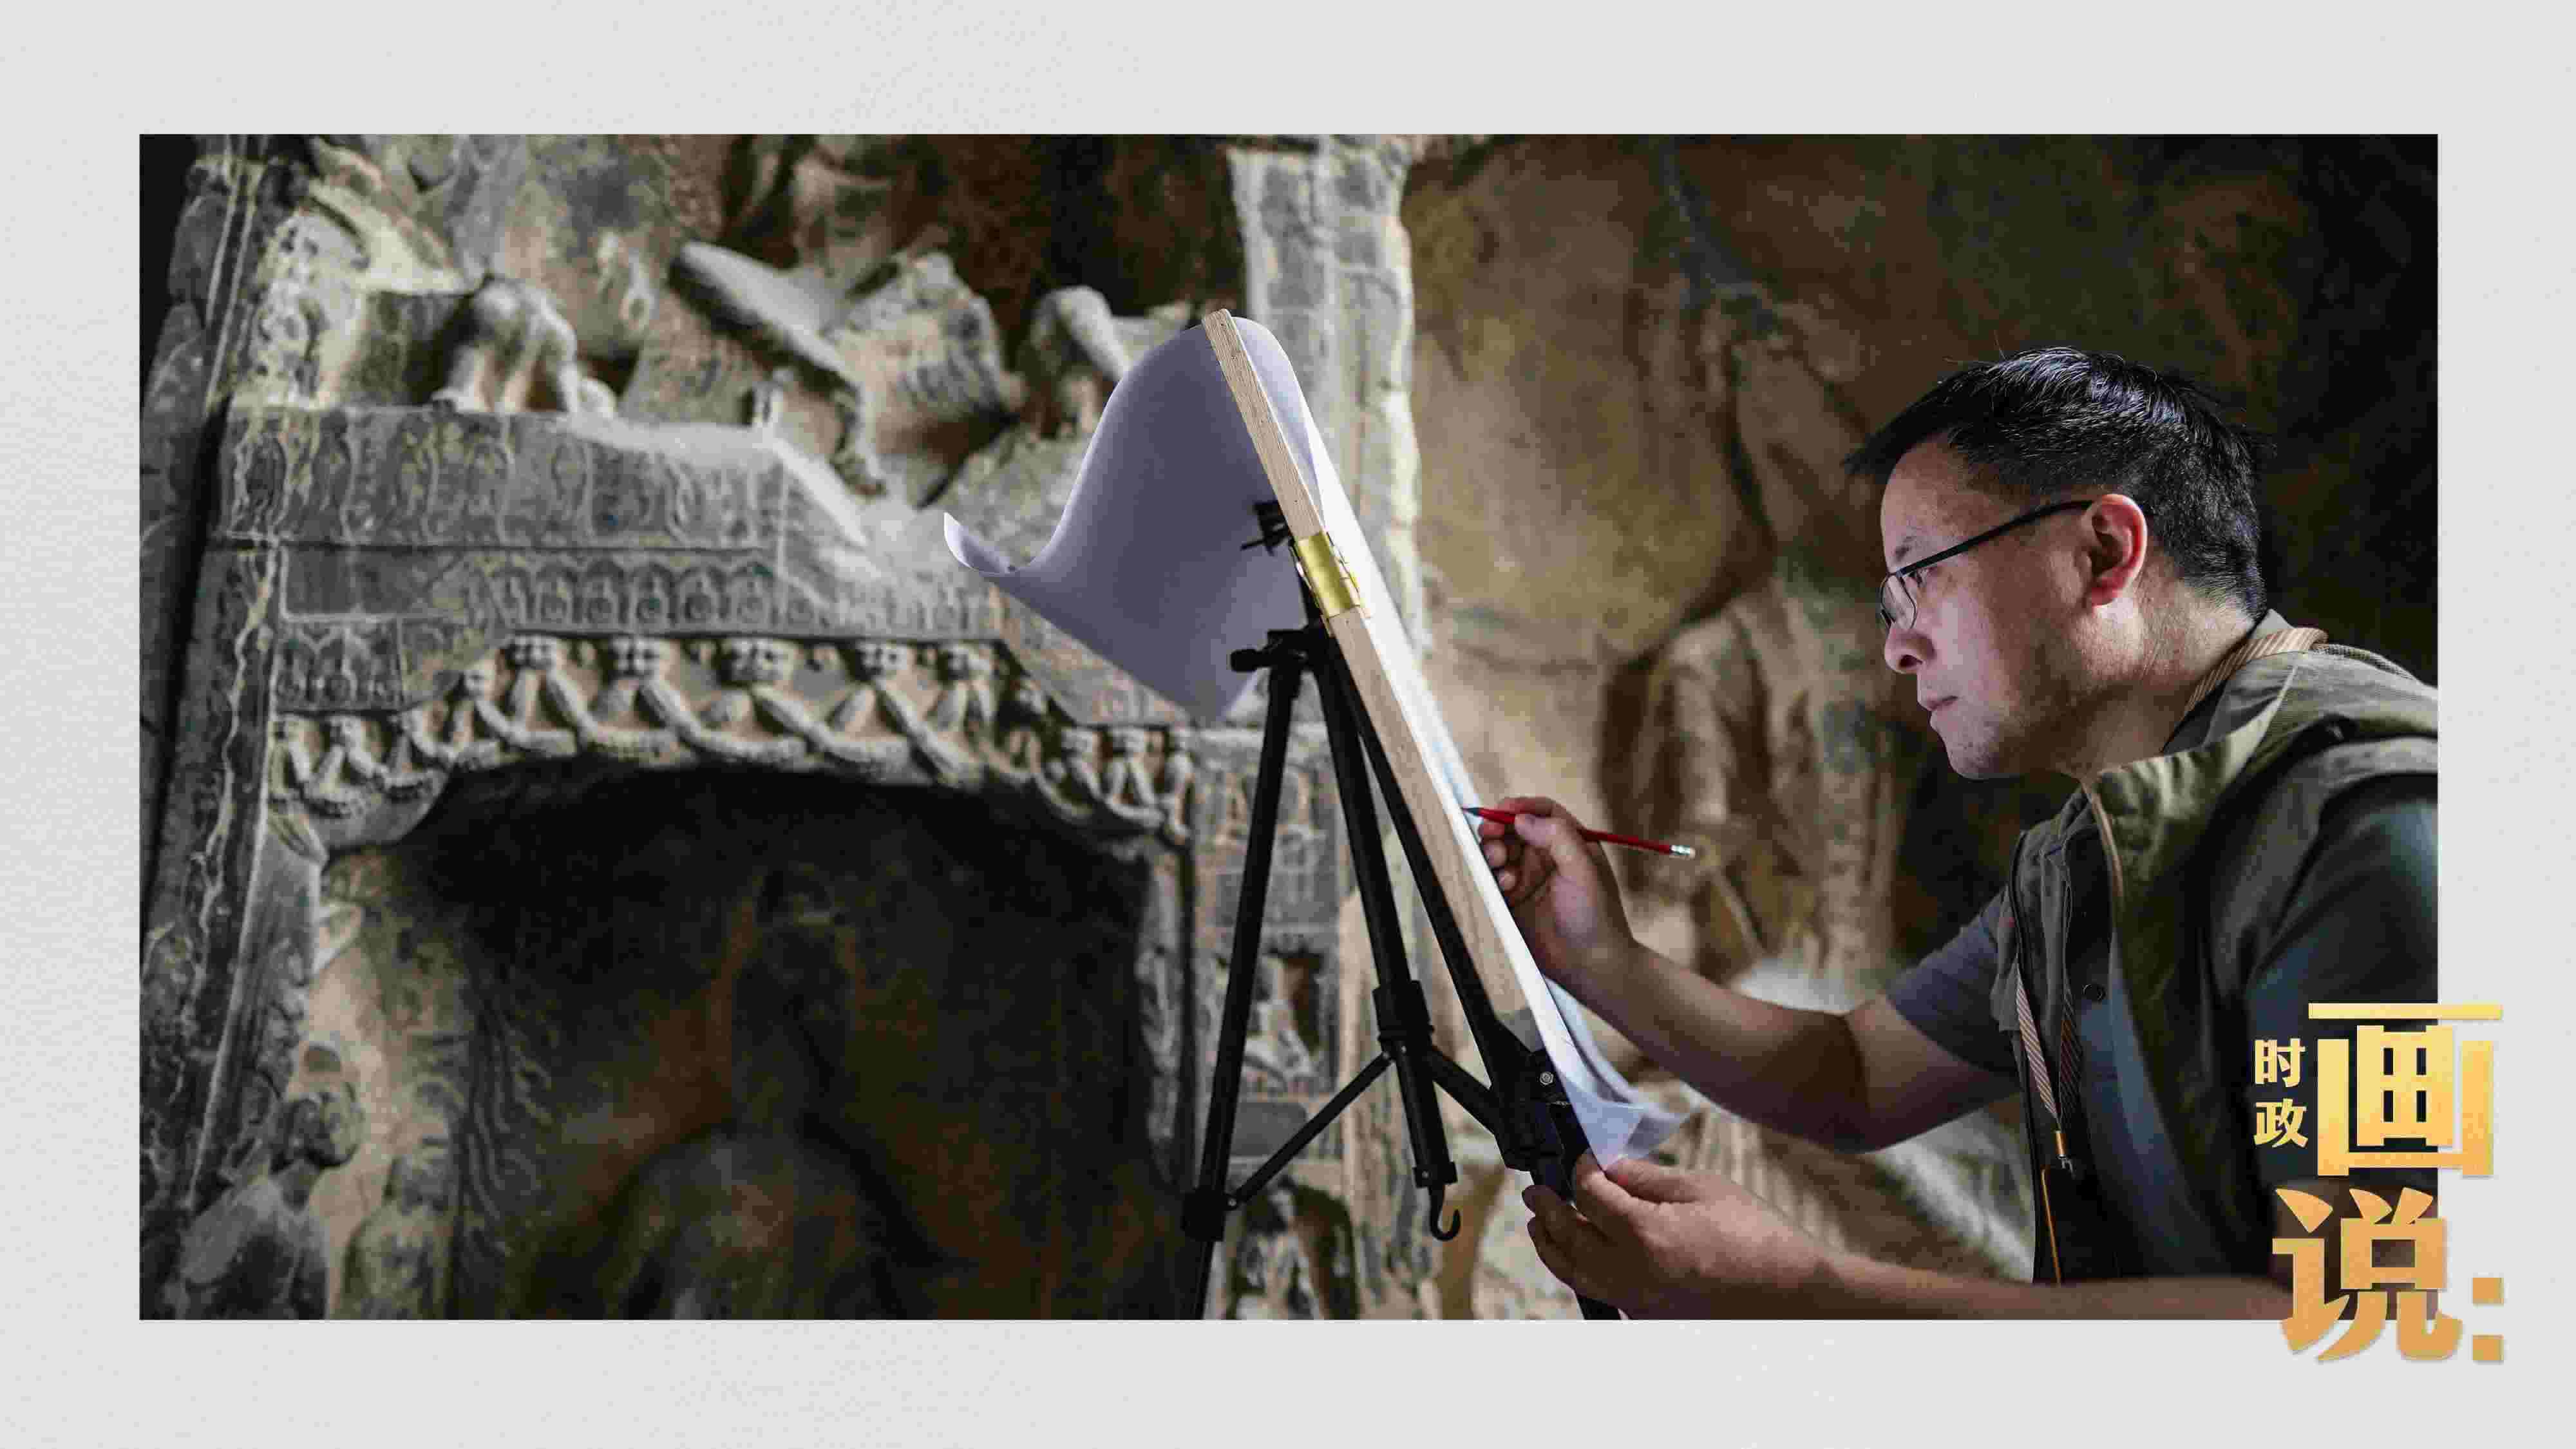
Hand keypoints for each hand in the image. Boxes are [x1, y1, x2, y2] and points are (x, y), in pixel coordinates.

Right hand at [1477, 795, 1635, 995]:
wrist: (1590, 965)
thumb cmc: (1597, 917)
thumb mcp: (1583, 869)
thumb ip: (1557, 837)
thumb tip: (1523, 818)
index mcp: (1570, 843)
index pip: (1542, 812)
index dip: (1521, 807)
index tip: (1503, 811)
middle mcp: (1548, 857)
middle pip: (1514, 829)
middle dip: (1499, 828)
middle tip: (1490, 834)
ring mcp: (1530, 878)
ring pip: (1501, 852)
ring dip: (1494, 851)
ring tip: (1499, 863)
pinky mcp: (1514, 900)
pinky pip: (1494, 879)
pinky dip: (1493, 877)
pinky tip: (1506, 885)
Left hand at [1522, 1152, 1836, 1316]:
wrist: (1792, 1294)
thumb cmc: (1757, 1236)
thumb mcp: (1703, 1188)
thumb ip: (1648, 1178)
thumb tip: (1610, 1167)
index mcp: (1646, 1234)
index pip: (1589, 1195)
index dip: (1579, 1171)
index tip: (1580, 1159)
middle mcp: (1633, 1273)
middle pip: (1570, 1239)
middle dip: (1549, 1211)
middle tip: (1535, 1192)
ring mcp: (1638, 1302)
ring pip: (1577, 1275)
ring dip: (1554, 1248)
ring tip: (1541, 1227)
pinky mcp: (1648, 1319)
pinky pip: (1602, 1294)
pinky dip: (1583, 1273)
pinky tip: (1583, 1257)